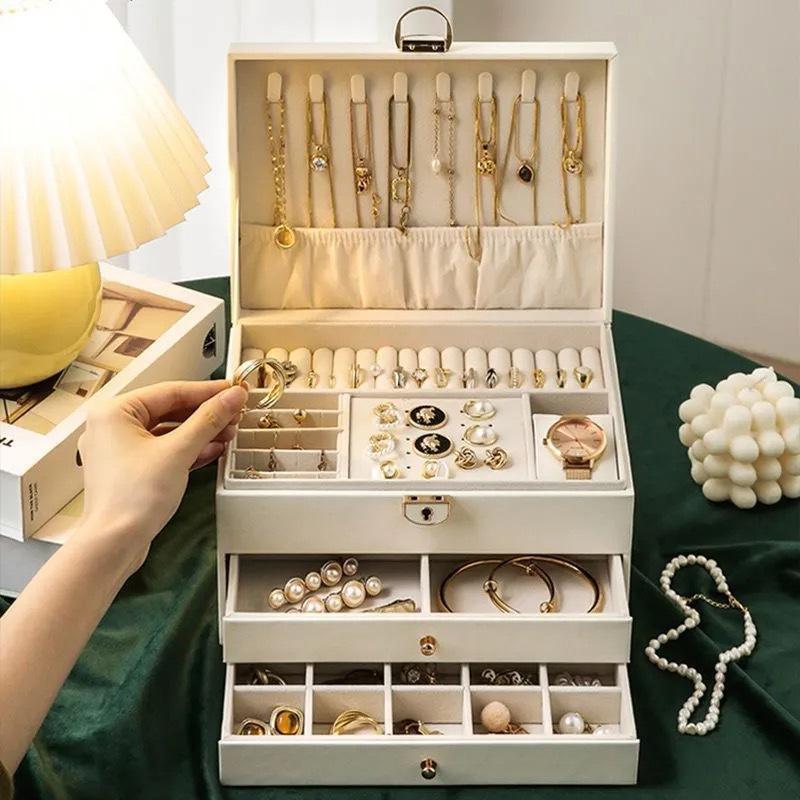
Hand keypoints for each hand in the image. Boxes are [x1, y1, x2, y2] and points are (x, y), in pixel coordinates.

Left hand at [77, 380, 246, 572]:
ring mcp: (120, 450)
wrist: (114, 544)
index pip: (170, 391)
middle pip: (169, 411)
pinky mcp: (130, 471)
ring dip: (200, 433)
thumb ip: (209, 419)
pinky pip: (163, 451)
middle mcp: (112, 427)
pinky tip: (214, 450)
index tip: (235, 390)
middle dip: (205, 415)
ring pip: (168, 432)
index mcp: (114, 412)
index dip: (207, 391)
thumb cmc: (135, 496)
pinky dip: (188, 450)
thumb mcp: (179, 451)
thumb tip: (234, 396)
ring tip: (230, 433)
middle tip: (236, 414)